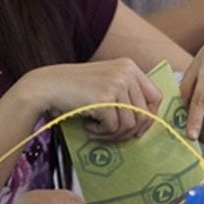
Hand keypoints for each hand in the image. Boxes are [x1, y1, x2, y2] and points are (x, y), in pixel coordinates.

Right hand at [18, 59, 161, 141]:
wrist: (47, 86)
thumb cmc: (75, 90)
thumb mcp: (106, 84)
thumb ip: (126, 97)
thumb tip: (144, 126)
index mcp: (130, 66)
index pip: (156, 97)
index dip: (150, 117)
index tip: (137, 130)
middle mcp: (126, 72)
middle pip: (144, 114)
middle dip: (129, 132)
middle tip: (112, 136)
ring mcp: (116, 83)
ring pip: (130, 124)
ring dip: (113, 135)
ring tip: (96, 132)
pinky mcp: (104, 98)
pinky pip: (113, 127)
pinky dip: (101, 133)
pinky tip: (88, 127)